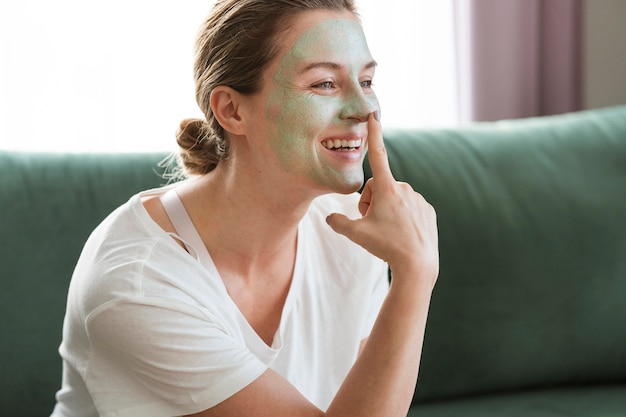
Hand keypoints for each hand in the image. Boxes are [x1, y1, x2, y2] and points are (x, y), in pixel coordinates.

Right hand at [326, 112, 438, 285]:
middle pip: (379, 188)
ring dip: (386, 211)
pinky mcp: (428, 211)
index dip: (374, 134)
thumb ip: (338, 223)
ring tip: (388, 232)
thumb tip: (329, 218)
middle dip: (371, 202)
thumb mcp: (355, 235)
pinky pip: (409, 209)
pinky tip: (402, 235)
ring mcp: (418, 200)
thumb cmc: (386, 246)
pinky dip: (402, 219)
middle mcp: (405, 189)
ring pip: (394, 200)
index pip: (378, 155)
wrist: (418, 264)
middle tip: (371, 223)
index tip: (374, 114)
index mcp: (387, 188)